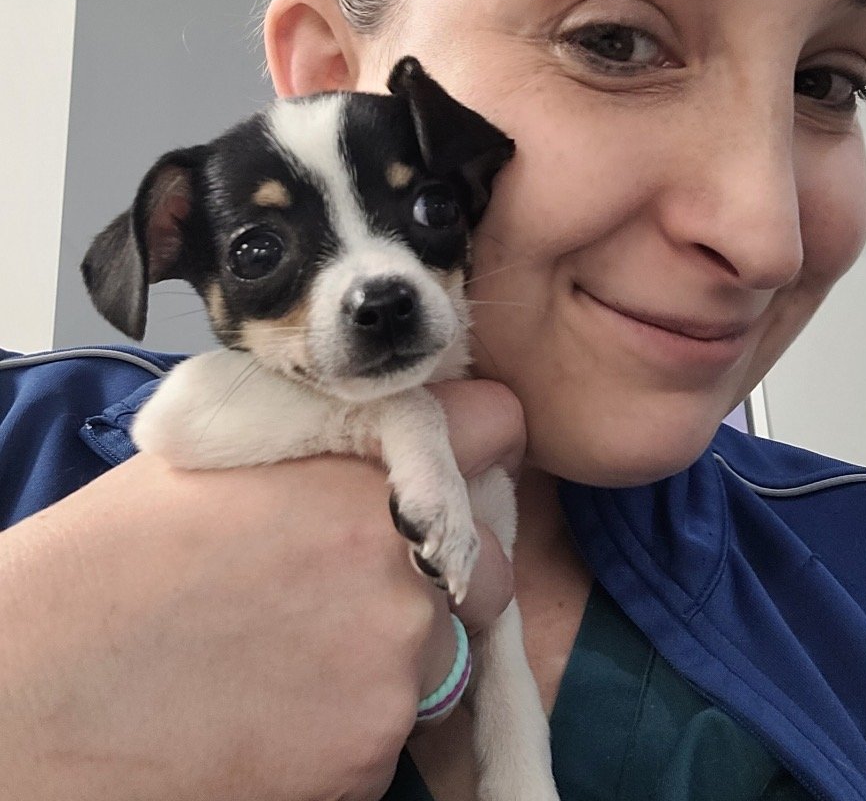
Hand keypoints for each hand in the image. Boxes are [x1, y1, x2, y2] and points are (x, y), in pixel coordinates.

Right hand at [0, 379, 523, 800]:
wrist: (33, 696)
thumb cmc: (108, 565)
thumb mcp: (220, 457)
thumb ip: (326, 440)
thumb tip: (383, 431)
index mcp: (362, 480)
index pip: (496, 425)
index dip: (473, 437)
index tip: (455, 456)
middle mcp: (397, 576)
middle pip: (490, 562)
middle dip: (444, 568)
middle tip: (357, 581)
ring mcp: (388, 679)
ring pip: (445, 653)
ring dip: (394, 651)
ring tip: (295, 650)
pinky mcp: (363, 765)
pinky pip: (394, 731)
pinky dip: (351, 721)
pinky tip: (275, 707)